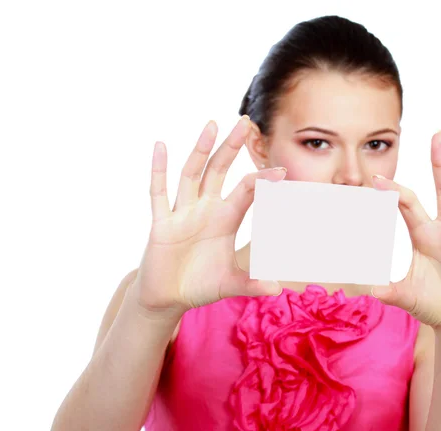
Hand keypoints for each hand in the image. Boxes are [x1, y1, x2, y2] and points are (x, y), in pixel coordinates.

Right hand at [132, 116, 284, 313]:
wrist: (168, 298)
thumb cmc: (200, 285)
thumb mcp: (230, 284)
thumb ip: (252, 284)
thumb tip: (279, 289)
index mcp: (225, 219)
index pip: (246, 191)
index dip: (262, 180)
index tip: (281, 171)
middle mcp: (205, 209)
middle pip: (219, 171)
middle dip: (231, 147)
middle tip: (245, 122)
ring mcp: (182, 213)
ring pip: (191, 174)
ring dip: (200, 150)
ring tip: (212, 124)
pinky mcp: (161, 223)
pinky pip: (159, 194)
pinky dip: (158, 170)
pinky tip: (161, 146)